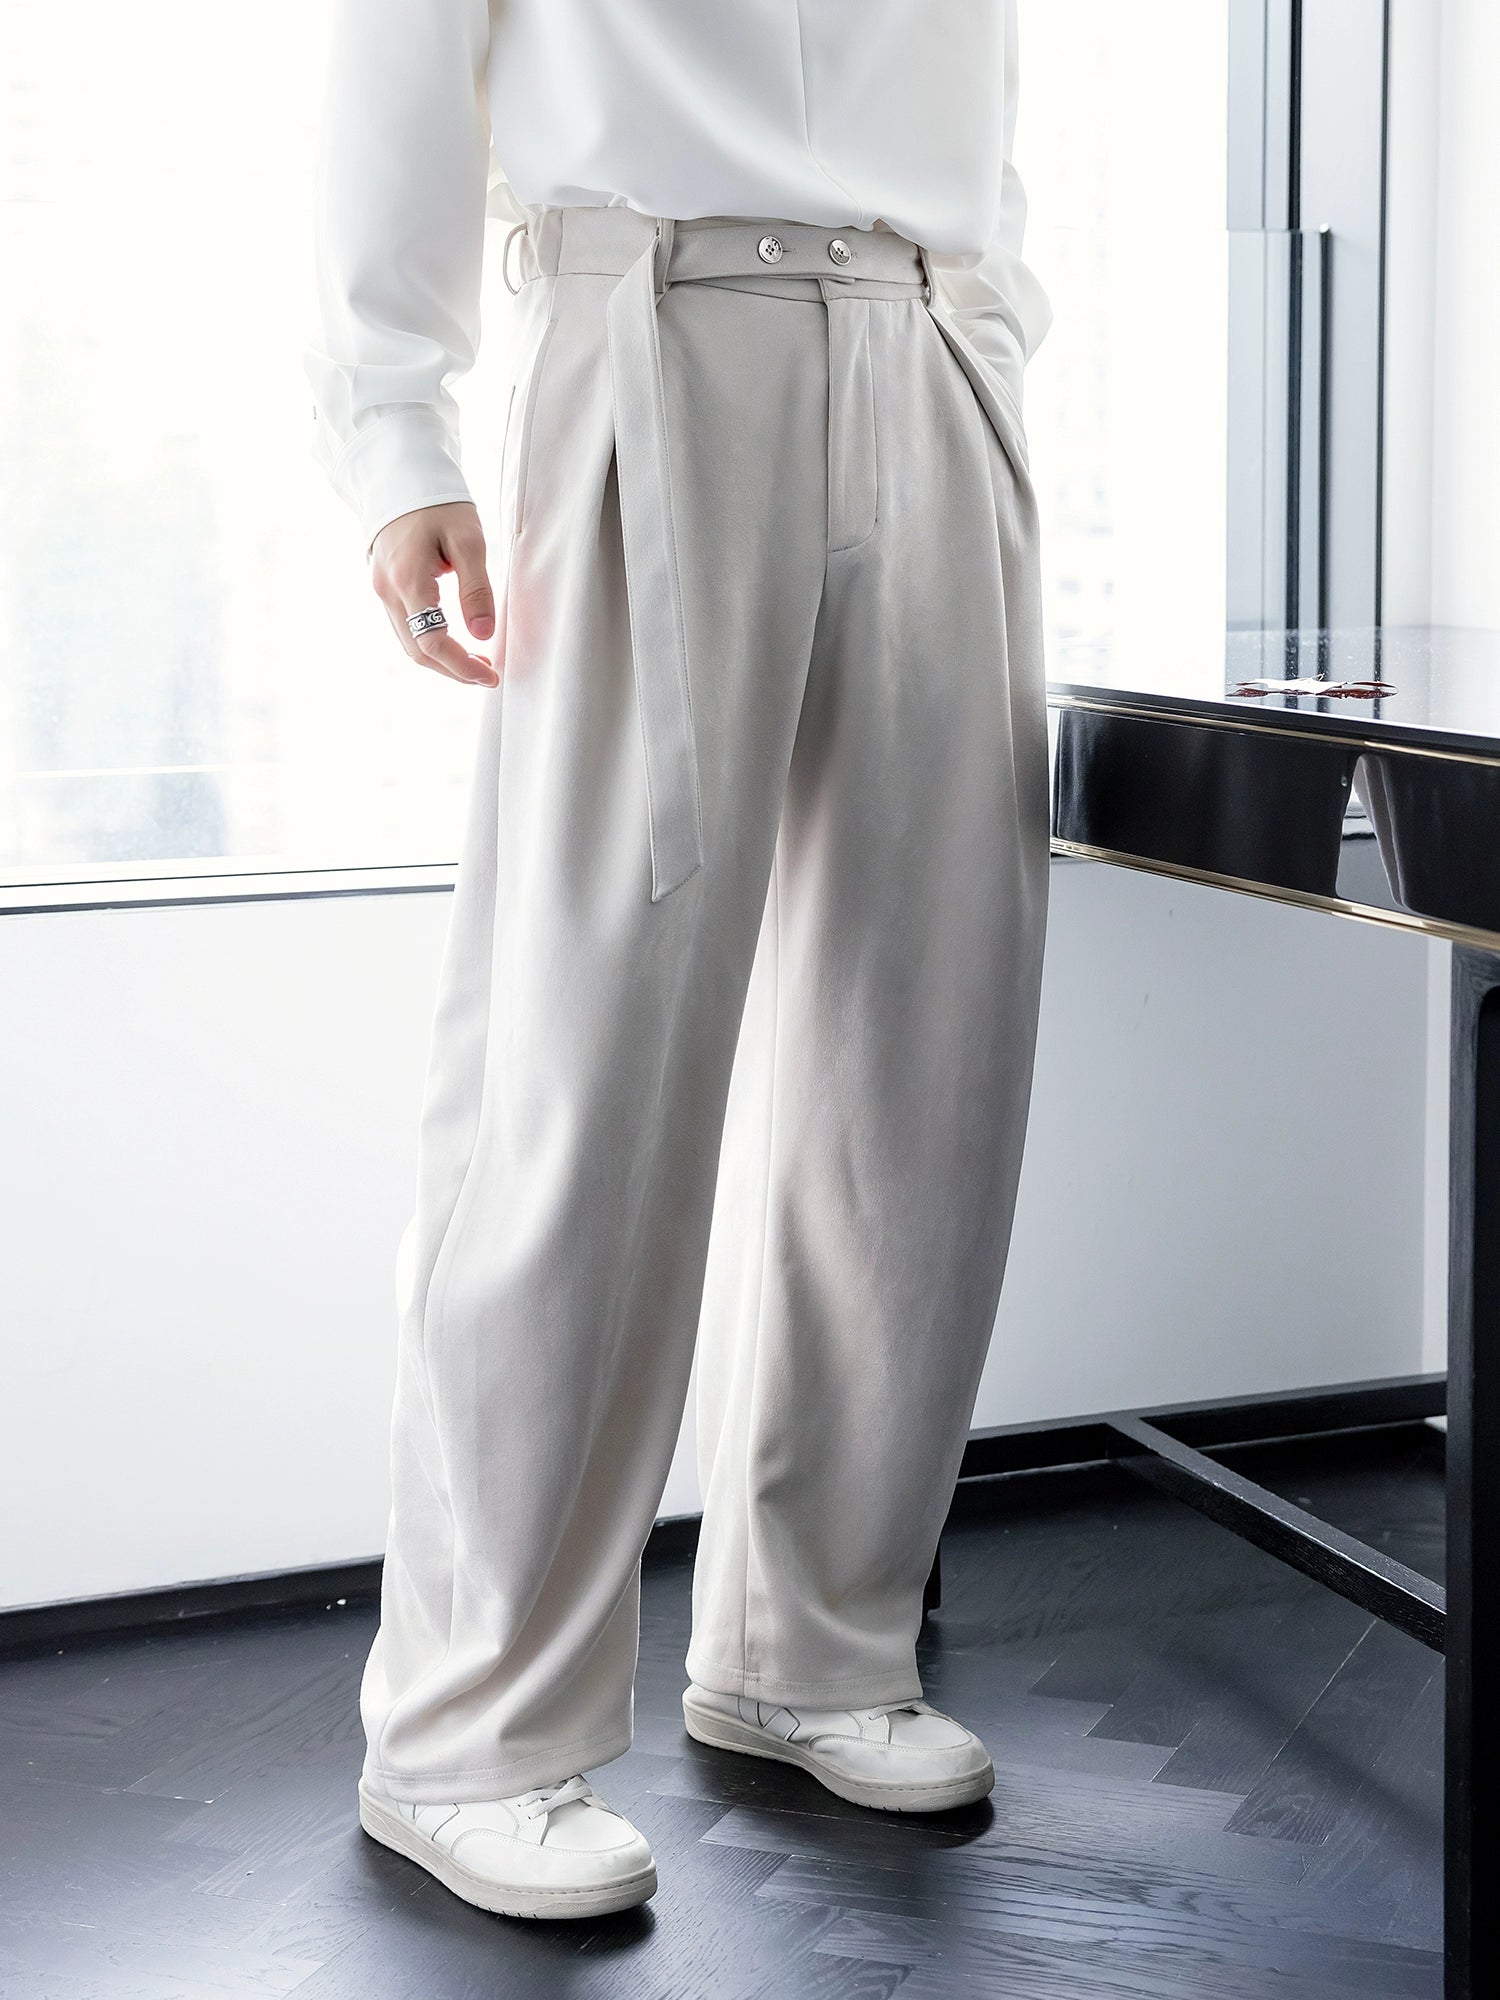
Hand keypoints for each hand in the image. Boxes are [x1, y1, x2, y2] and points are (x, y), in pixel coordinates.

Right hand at [370, 502, 498, 687]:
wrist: (402, 475)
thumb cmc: (439, 502)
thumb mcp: (468, 540)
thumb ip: (475, 589)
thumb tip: (483, 635)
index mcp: (407, 580)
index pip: (433, 642)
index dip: (462, 666)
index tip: (491, 675)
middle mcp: (387, 590)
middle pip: (417, 650)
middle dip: (453, 669)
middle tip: (487, 673)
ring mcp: (381, 589)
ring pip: (409, 642)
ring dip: (441, 659)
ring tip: (476, 660)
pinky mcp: (383, 585)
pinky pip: (405, 626)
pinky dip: (429, 641)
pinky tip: (454, 640)